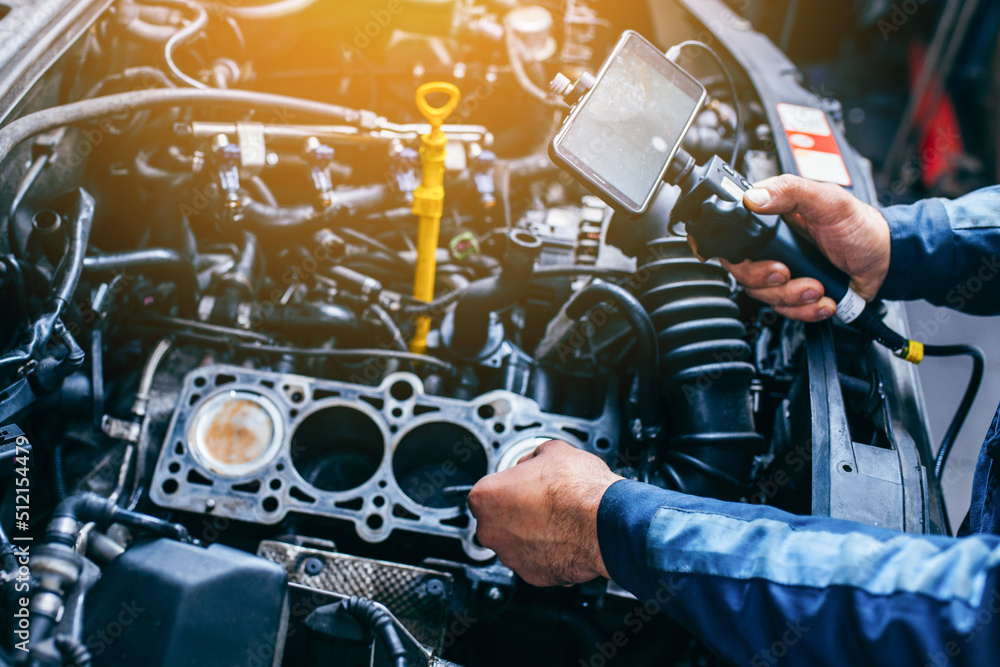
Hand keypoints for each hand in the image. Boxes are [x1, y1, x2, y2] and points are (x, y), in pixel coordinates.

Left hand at [467, 440, 622, 586]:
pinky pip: (535, 561)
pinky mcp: (531, 576)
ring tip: (558, 519)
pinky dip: (547, 552)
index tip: (524, 485)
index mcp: (486, 497)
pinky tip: (565, 537)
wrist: (605, 522)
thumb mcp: (551, 451)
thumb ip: (530, 460)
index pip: (487, 490)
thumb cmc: (578, 488)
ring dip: (531, 533)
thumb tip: (531, 464)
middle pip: (498, 519)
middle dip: (516, 512)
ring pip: (515, 542)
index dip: (509, 485)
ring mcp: (510, 557)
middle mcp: (490, 531)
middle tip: (542, 501)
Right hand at [690, 174, 891, 321]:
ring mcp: (783, 273)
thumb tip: (753, 196)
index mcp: (773, 220)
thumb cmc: (862, 228)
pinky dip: (806, 310)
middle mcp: (773, 248)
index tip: (754, 259)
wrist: (887, 263)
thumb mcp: (829, 201)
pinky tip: (824, 298)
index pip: (735, 237)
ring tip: (817, 287)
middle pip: (743, 272)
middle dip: (766, 280)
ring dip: (792, 297)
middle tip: (787, 273)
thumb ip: (790, 191)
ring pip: (764, 296)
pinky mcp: (795, 295)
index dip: (734, 252)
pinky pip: (786, 311)